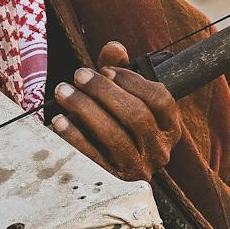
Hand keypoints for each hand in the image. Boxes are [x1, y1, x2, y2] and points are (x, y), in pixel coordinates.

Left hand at [49, 41, 180, 184]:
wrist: (107, 164)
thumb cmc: (116, 121)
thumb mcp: (121, 95)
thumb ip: (118, 69)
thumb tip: (114, 47)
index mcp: (170, 127)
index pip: (160, 99)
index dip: (132, 80)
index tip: (106, 69)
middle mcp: (160, 150)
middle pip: (136, 116)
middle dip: (104, 91)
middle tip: (79, 75)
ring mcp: (139, 168)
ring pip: (115, 136)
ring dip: (85, 109)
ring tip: (63, 91)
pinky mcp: (114, 181)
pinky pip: (93, 157)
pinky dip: (74, 137)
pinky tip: (59, 120)